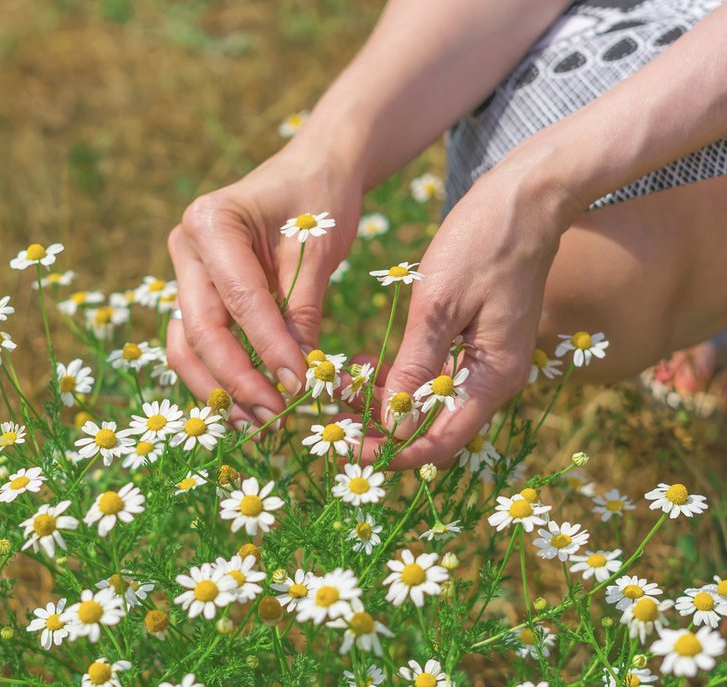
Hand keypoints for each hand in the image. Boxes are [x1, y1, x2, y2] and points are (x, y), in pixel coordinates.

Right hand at [167, 144, 362, 427]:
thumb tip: (297, 376)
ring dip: (218, 387)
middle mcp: (185, 247)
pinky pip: (197, 341)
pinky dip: (218, 375)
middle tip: (273, 417)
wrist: (312, 168)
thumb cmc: (319, 197)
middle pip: (198, 328)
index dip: (267, 349)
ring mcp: (184, 271)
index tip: (298, 387)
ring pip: (185, 343)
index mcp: (212, 222)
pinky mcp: (195, 292)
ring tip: (256, 422)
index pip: (239, 300)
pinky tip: (246, 403)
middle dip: (235, 379)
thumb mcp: (318, 246)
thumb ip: (301, 307)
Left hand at [362, 166, 576, 468]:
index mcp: (494, 376)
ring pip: (430, 406)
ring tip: (338, 393)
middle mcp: (495, 380)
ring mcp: (487, 363)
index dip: (393, 452)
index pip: (441, 442)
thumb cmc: (484, 241)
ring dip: (385, 406)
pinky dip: (399, 380)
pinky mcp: (476, 344)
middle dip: (382, 431)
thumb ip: (416, 363)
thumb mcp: (440, 302)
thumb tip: (392, 421)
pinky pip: (435, 378)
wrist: (527, 197)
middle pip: (434, 429)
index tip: (349, 448)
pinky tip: (364, 369)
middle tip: (332, 421)